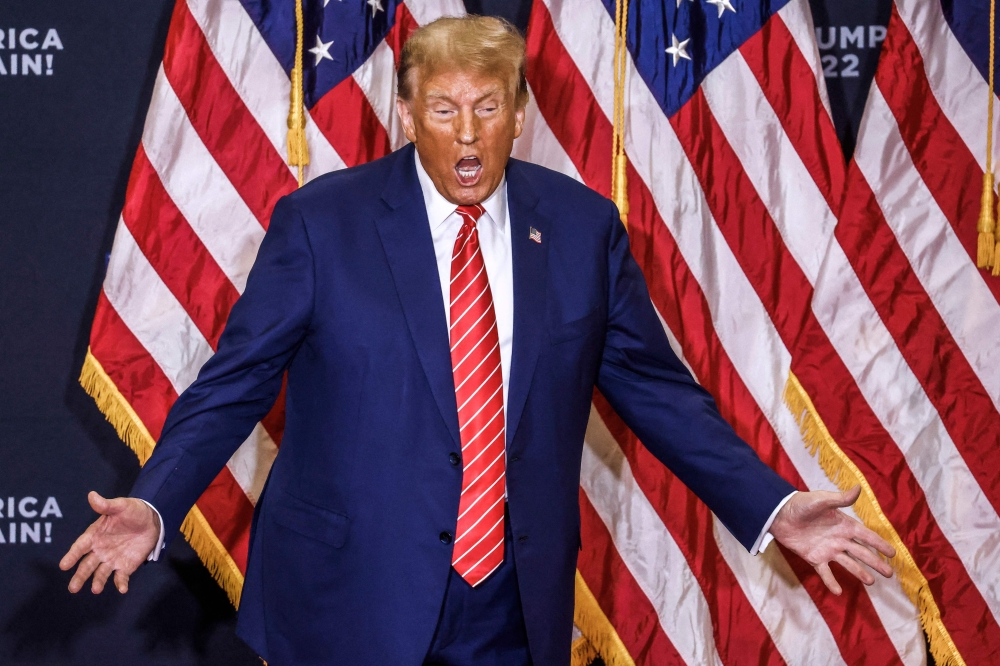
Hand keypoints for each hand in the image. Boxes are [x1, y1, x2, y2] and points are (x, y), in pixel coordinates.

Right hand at [59, 492, 159, 593]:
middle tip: (72, 588)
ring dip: (98, 582)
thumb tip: (92, 495)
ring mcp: (112, 559)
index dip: (72, 556)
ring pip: (100, 573)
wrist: (152, 519)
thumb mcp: (121, 506)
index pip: (80, 547)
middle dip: (80, 576)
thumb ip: (106, 505)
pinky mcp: (125, 566)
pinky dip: (121, 583)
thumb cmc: (132, 511)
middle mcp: (100, 550)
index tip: (63, 566)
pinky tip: (122, 589)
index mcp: (95, 536)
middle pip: (86, 565)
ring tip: (96, 589)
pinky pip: (121, 577)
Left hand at [769, 486, 894, 594]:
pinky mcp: (814, 558)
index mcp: (844, 525)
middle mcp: (839, 539)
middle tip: (889, 574)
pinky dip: (831, 582)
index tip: (893, 553)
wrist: (778, 514)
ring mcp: (827, 550)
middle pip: (861, 553)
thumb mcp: (821, 500)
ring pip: (848, 564)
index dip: (880, 544)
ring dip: (859, 573)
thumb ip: (840, 499)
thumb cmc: (800, 504)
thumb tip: (858, 488)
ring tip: (871, 582)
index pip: (866, 536)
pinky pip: (825, 572)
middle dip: (876, 562)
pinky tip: (838, 592)